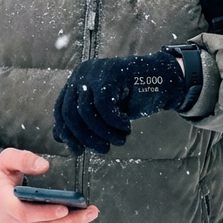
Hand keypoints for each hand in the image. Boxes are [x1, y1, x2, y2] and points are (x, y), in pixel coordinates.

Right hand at [0, 148, 97, 222]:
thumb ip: (24, 159)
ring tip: (89, 214)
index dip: (45, 213)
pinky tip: (77, 219)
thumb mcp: (6, 159)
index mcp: (3, 202)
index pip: (24, 213)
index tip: (64, 208)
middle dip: (68, 221)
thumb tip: (44, 166)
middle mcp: (9, 221)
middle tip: (89, 212)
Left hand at [53, 51, 186, 155]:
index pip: (60, 110)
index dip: (67, 134)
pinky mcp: (111, 74)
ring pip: (86, 111)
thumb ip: (82, 120)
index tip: (78, 151)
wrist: (164, 78)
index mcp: (76, 81)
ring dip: (103, 132)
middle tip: (102, 150)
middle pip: (69, 112)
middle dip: (85, 137)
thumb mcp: (104, 111)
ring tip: (119, 140)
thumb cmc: (133, 96)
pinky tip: (126, 127)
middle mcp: (82, 74)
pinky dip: (115, 123)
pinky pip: (104, 106)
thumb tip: (58, 136)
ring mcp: (95, 72)